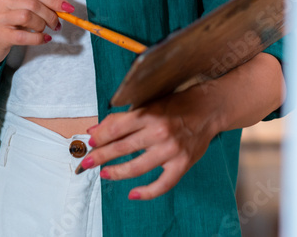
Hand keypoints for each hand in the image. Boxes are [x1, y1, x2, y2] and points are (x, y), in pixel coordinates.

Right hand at [0, 0, 70, 65]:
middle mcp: (0, 1)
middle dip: (51, 15)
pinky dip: (39, 38)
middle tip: (57, 24)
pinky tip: (44, 38)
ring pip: (29, 17)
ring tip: (45, 30)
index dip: (54, 0)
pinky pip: (25, 36)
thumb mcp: (22, 6)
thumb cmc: (8, 21)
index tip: (68, 8)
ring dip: (43, 25)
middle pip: (34, 4)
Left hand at [81, 86, 219, 199]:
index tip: (89, 143)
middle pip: (122, 148)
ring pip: (136, 167)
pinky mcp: (182, 163)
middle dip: (100, 156)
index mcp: (150, 113)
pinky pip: (162, 184)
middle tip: (86, 162)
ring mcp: (172, 150)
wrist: (210, 109)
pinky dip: (146, 193)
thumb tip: (96, 130)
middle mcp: (160, 132)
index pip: (116, 128)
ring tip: (105, 173)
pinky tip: (133, 194)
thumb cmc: (178, 104)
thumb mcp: (150, 104)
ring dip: (116, 172)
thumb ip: (124, 118)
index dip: (99, 138)